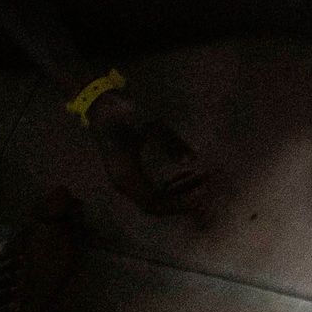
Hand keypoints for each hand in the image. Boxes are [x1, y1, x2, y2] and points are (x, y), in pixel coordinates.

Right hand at [87, 87, 215, 222]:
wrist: (103, 105)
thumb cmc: (127, 114)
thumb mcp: (153, 126)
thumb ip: (172, 143)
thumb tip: (192, 159)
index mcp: (126, 176)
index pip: (154, 203)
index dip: (178, 203)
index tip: (201, 193)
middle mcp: (123, 184)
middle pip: (156, 205)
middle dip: (183, 200)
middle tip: (207, 187)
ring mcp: (125, 181)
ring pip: (155, 199)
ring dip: (180, 192)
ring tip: (203, 178)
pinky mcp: (131, 174)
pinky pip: (153, 189)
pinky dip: (172, 185)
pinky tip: (189, 172)